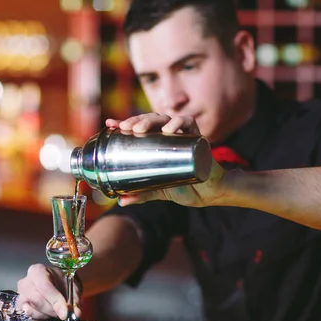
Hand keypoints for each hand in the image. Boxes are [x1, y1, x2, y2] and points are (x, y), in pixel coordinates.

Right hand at [16, 264, 81, 320]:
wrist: (55, 283)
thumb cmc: (61, 282)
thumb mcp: (72, 286)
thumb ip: (74, 299)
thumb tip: (76, 313)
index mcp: (37, 271)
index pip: (45, 287)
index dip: (55, 301)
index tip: (65, 313)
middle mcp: (25, 282)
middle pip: (36, 300)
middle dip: (52, 310)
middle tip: (63, 313)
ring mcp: (20, 296)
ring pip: (31, 311)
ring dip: (46, 316)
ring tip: (55, 311)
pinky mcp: (19, 309)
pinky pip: (28, 319)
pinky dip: (40, 320)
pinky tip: (47, 314)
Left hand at [106, 113, 226, 207]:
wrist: (210, 193)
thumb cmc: (186, 186)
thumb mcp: (159, 190)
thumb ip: (142, 194)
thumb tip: (121, 202)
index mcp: (158, 143)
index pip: (140, 127)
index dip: (125, 122)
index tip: (110, 124)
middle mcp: (169, 136)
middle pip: (151, 120)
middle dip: (136, 120)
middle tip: (125, 128)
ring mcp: (183, 135)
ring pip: (165, 118)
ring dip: (151, 120)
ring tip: (140, 129)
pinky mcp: (197, 138)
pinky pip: (189, 124)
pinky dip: (179, 123)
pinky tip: (169, 130)